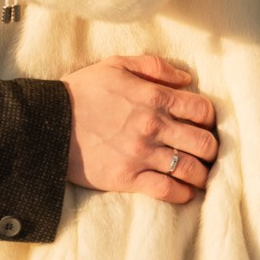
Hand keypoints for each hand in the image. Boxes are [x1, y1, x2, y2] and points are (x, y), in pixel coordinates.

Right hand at [63, 54, 215, 203]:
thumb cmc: (82, 91)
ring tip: (199, 175)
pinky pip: (168, 191)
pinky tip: (183, 191)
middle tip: (206, 153)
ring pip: (191, 170)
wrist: (47, 122)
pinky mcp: (128, 177)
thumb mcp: (116, 65)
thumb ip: (154, 67)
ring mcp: (142, 154)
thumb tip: (187, 78)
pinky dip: (183, 194)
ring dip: (201, 174)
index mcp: (153, 97)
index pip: (203, 110)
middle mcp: (153, 126)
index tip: (202, 124)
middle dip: (211, 149)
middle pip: (205, 143)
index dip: (209, 118)